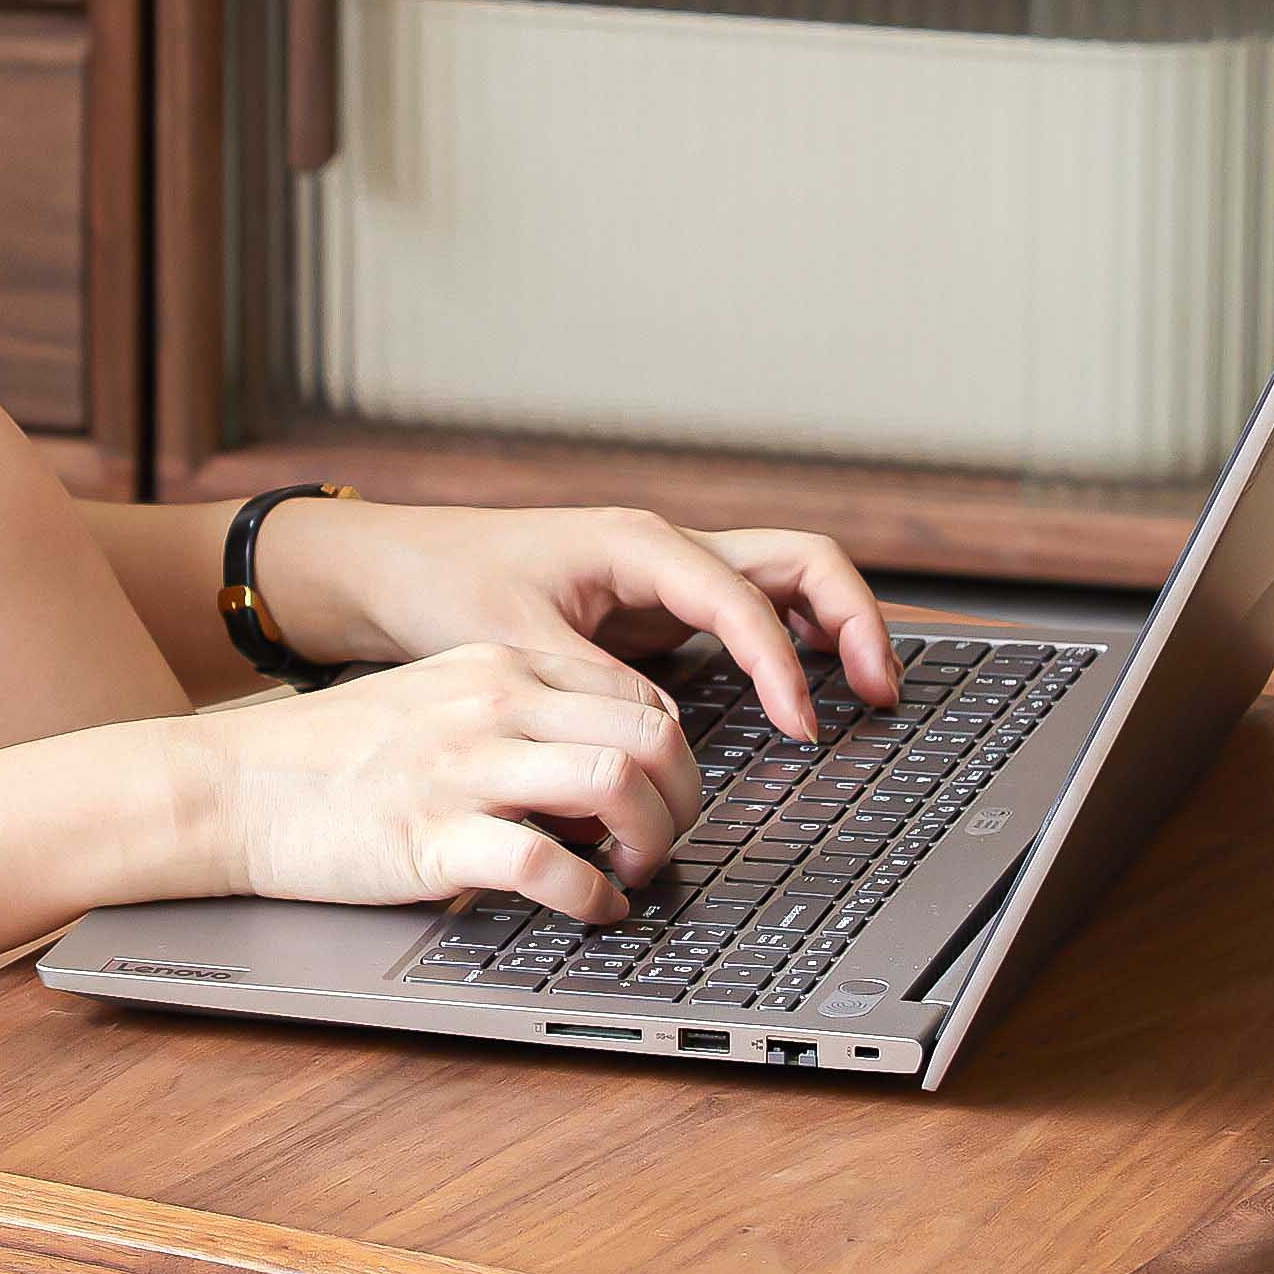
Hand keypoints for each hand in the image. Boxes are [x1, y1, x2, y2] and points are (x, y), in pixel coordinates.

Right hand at [184, 641, 704, 929]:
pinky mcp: (434, 835)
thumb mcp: (437, 701)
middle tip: (665, 843)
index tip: (665, 798)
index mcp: (500, 663)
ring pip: (617, 782)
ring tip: (634, 874)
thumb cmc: (332, 757)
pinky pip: (548, 863)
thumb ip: (517, 718)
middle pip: (651, 732)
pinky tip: (590, 910)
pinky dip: (591, 896)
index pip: (638, 693)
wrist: (233, 786)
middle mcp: (494, 702)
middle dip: (684, 800)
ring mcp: (465, 767)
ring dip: (653, 841)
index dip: (675, 755)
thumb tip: (600, 772)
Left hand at [252, 492, 899, 750]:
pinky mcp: (658, 613)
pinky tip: (807, 693)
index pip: (743, 598)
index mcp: (638, 544)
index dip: (782, 664)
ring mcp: (668, 579)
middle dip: (853, 618)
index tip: (801, 727)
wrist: (394, 571)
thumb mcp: (512, 645)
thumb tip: (661, 730)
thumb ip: (591, 685)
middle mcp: (666, 551)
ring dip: (835, 626)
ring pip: (784, 581)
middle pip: (798, 561)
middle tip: (880, 690)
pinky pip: (750, 617)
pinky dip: (793, 644)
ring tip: (869, 691)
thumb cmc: (443, 588)